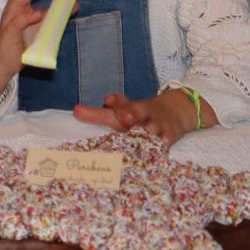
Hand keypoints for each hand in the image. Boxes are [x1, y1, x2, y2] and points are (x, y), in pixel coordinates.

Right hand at [0, 0, 45, 101]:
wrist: (5, 60)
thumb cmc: (21, 40)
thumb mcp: (41, 24)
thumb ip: (55, 12)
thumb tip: (75, 3)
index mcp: (17, 4)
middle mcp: (12, 9)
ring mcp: (10, 20)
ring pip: (17, 1)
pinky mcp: (10, 33)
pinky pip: (19, 22)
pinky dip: (28, 16)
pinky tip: (36, 12)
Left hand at [74, 89, 210, 146]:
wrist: (174, 112)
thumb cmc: (138, 116)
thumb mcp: (119, 114)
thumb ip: (97, 114)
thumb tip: (75, 111)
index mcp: (129, 108)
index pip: (121, 102)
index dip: (115, 101)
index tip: (106, 99)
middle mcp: (143, 114)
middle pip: (138, 112)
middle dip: (132, 114)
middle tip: (126, 117)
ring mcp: (157, 124)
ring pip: (153, 129)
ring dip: (148, 132)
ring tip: (141, 137)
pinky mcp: (170, 135)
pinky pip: (166, 142)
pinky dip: (162, 146)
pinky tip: (158, 150)